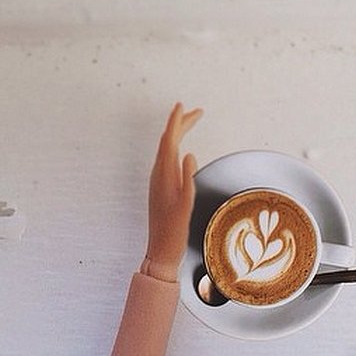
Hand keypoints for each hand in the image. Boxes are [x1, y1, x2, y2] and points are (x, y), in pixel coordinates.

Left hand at [141, 103, 202, 282]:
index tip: (183, 106)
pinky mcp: (161, 187)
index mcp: (164, 175)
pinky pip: (167, 159)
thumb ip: (187, 178)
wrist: (160, 249)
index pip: (169, 141)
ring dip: (178, 134)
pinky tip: (182, 149)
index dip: (176, 122)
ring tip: (190, 124)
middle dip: (181, 124)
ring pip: (167, 149)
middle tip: (196, 112)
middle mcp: (158, 174)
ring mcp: (158, 181)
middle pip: (167, 141)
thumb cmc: (174, 231)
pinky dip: (175, 147)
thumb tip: (189, 154)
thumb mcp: (185, 204)